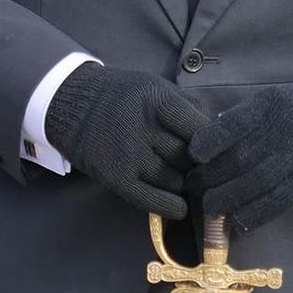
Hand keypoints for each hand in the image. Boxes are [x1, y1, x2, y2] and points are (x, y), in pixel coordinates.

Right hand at [44, 64, 207, 219]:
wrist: (71, 103)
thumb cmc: (122, 96)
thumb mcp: (155, 86)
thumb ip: (186, 107)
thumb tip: (220, 132)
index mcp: (156, 99)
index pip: (199, 129)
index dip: (213, 144)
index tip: (217, 151)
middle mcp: (142, 127)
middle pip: (188, 157)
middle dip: (198, 165)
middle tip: (200, 168)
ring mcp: (128, 154)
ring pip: (174, 180)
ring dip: (183, 184)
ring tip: (184, 180)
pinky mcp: (115, 177)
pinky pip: (152, 200)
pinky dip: (171, 206)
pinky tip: (180, 206)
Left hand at [187, 81, 292, 232]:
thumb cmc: (287, 109)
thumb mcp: (262, 100)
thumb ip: (235, 120)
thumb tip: (202, 145)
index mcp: (264, 108)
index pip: (230, 127)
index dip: (207, 144)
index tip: (194, 156)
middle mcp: (279, 134)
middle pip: (237, 161)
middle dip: (209, 178)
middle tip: (194, 185)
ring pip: (253, 187)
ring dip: (225, 201)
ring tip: (209, 206)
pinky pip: (275, 204)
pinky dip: (251, 217)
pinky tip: (235, 222)